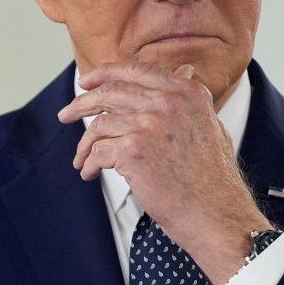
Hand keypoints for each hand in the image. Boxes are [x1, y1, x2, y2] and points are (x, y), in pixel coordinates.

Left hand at [57, 61, 270, 284]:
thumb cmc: (214, 178)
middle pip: (109, 93)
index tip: (86, 82)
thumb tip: (184, 72)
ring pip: (99, 125)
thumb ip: (190, 97)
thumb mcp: (209, 124)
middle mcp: (167, 101)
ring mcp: (149, 124)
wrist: (217, 214)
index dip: (104, 74)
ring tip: (82, 158)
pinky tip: (90, 173)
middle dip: (81, 103)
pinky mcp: (132, 151)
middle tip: (66, 113)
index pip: (135, 71)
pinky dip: (90, 164)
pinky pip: (98, 152)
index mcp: (185, 91)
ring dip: (85, 144)